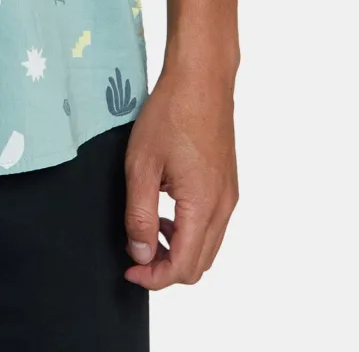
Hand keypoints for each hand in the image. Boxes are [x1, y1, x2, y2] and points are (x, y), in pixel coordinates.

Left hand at [123, 63, 238, 288]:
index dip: (154, 278)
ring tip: (147, 229)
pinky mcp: (227, 183)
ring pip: (208, 246)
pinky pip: (212, 224)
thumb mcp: (142, 165)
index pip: (183, 267)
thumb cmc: (170, 113)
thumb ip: (140, 215)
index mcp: (203, 206)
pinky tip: (165, 209)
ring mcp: (229, 195)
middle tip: (135, 253)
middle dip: (166, 269)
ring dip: (178, 249)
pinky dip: (189, 230)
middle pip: (199, 264)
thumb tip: (142, 255)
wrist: (201, 79)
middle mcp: (223, 206)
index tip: (129, 270)